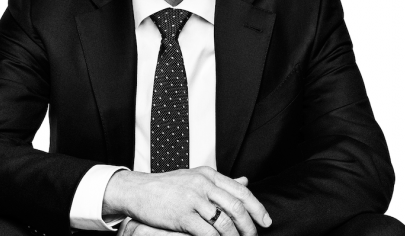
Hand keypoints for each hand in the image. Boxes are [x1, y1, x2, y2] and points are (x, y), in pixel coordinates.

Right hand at [104, 167, 271, 235]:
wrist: (138, 190)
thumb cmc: (167, 186)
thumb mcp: (196, 177)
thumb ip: (220, 182)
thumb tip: (245, 181)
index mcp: (209, 174)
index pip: (241, 191)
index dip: (257, 207)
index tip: (266, 220)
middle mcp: (204, 184)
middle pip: (236, 206)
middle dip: (249, 225)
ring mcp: (193, 199)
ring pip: (224, 221)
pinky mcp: (183, 215)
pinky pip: (207, 232)